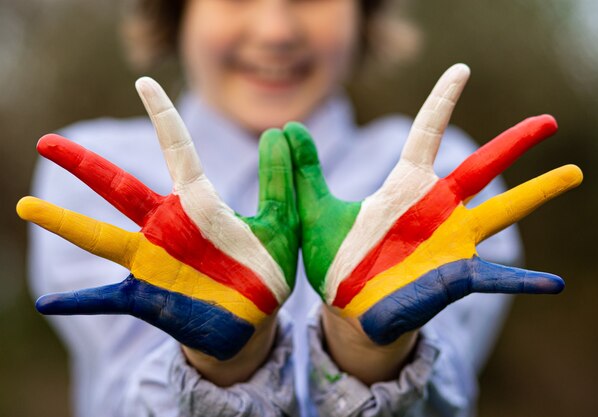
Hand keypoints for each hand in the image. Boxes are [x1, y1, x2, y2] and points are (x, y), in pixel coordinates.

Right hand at [17, 78, 297, 362]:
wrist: (254, 322)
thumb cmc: (266, 270)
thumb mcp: (281, 223)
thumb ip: (279, 181)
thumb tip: (280, 131)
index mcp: (199, 204)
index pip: (177, 150)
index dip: (162, 116)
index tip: (144, 83)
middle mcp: (167, 227)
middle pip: (118, 189)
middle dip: (83, 166)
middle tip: (46, 142)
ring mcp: (152, 262)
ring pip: (100, 239)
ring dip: (64, 223)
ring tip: (26, 206)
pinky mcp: (147, 297)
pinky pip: (104, 298)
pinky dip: (76, 300)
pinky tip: (45, 302)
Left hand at [284, 64, 581, 347]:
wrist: (350, 310)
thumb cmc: (337, 261)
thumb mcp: (315, 213)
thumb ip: (302, 174)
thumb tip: (284, 128)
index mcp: (404, 187)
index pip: (426, 134)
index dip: (442, 102)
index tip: (462, 70)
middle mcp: (436, 208)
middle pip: (481, 166)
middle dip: (514, 143)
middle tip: (549, 121)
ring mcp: (451, 241)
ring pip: (503, 211)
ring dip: (537, 193)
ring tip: (574, 173)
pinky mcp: (456, 276)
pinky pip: (496, 278)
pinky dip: (525, 280)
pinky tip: (555, 284)